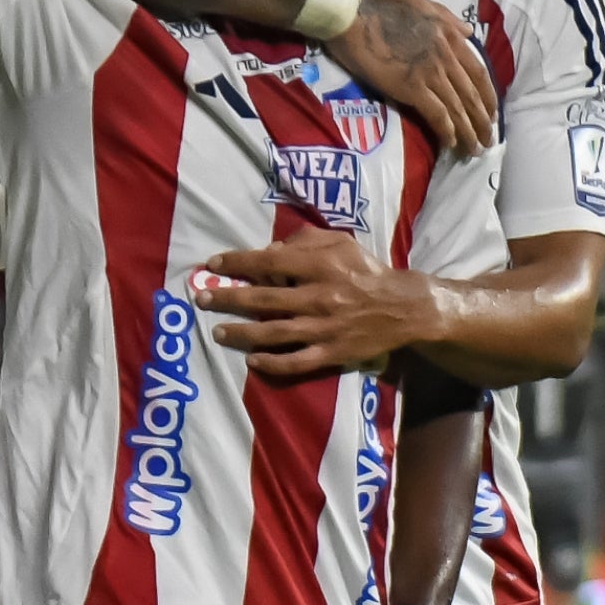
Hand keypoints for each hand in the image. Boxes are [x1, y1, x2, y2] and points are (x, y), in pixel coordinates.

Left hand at [196, 226, 435, 375]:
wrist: (402, 308)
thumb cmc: (365, 270)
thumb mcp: (340, 242)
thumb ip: (305, 240)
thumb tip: (269, 250)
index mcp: (321, 266)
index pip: (270, 261)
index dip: (238, 262)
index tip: (212, 263)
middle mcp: (319, 297)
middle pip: (264, 298)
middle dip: (228, 298)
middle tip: (202, 298)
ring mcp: (324, 329)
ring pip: (274, 333)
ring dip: (241, 333)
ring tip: (217, 331)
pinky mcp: (332, 353)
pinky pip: (296, 362)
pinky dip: (272, 364)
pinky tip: (252, 360)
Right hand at [325, 0, 496, 154]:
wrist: (354, 16)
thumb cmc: (382, 8)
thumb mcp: (422, 4)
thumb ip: (448, 18)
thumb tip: (468, 32)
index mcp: (451, 38)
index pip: (479, 73)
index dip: (488, 96)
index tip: (491, 113)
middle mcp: (446, 58)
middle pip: (472, 95)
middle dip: (482, 121)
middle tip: (487, 139)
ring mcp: (430, 74)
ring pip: (458, 108)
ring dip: (469, 132)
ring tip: (474, 149)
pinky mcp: (411, 88)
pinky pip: (437, 114)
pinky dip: (447, 131)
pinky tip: (450, 143)